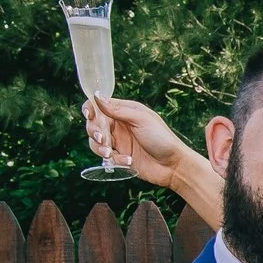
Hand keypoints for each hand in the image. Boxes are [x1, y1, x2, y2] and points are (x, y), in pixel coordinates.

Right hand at [84, 97, 215, 209]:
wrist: (174, 166)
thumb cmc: (162, 139)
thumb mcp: (141, 120)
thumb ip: (118, 110)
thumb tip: (96, 96)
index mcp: (125, 111)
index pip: (99, 106)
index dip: (90, 109)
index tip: (89, 115)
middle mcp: (119, 125)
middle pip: (93, 124)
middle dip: (94, 131)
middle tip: (103, 139)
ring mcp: (118, 142)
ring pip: (95, 142)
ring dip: (100, 148)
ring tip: (110, 153)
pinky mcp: (119, 157)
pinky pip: (106, 157)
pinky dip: (114, 160)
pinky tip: (128, 162)